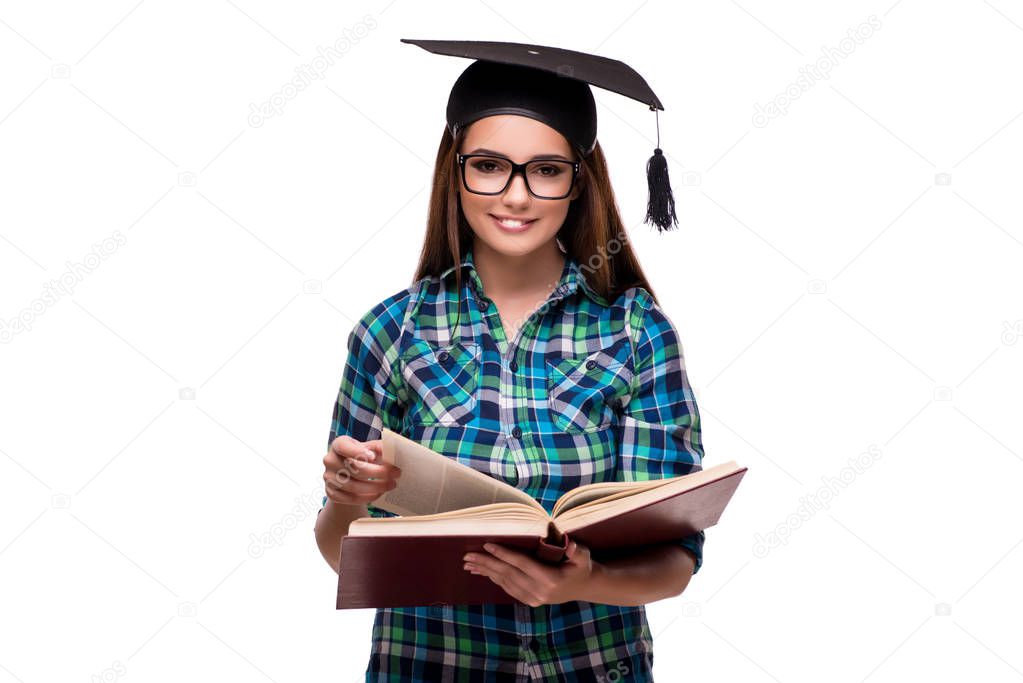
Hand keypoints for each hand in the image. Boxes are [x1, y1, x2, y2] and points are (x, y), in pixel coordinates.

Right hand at [322, 435, 400, 506]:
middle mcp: (330, 460)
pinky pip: (350, 499)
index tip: (374, 457)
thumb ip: (379, 447)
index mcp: (338, 444)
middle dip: (379, 472)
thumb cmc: (361, 457)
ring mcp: (328, 477)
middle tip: (396, 473)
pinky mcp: (331, 493)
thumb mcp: (368, 447)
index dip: (358, 452)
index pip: (344, 446)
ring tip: (391, 485)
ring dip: (376, 487)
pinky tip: (379, 493)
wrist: (347, 473)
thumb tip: (392, 450)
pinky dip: (367, 498)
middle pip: (355, 469)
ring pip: (354, 486)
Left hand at [463, 539, 598, 606]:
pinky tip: (484, 571)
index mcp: (550, 579)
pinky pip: (508, 588)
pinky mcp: (530, 601)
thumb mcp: (584, 557)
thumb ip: (577, 551)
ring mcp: (533, 598)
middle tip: (468, 555)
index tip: (487, 545)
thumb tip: (569, 544)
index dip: (504, 554)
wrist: (584, 587)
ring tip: (469, 563)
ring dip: (486, 571)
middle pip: (508, 574)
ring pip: (505, 582)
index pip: (522, 564)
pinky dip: (494, 578)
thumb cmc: (581, 566)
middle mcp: (539, 591)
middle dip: (486, 563)